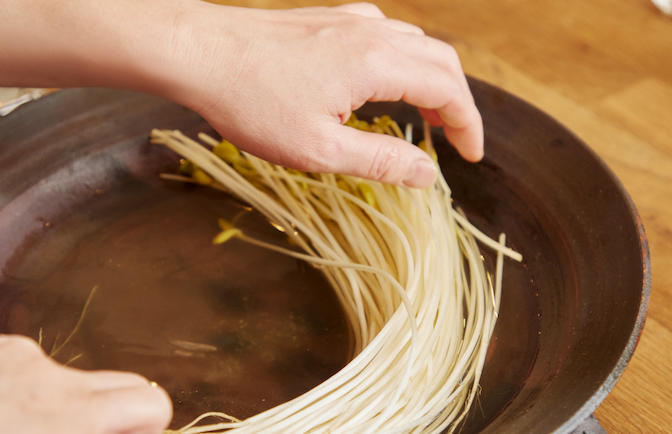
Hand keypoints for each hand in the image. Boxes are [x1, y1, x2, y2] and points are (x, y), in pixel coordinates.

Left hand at [165, 2, 482, 187]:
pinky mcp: (327, 20)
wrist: (200, 53)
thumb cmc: (253, 102)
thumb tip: (427, 174)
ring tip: (425, 117)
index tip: (471, 155)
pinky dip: (402, 62)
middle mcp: (372, 33)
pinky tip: (383, 82)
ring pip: (415, 44)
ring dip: (431, 80)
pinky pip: (385, 35)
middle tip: (455, 140)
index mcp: (377, 63)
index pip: (448, 90)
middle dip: (457, 102)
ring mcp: (349, 21)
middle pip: (441, 61)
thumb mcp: (320, 149)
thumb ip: (381, 161)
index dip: (468, 125)